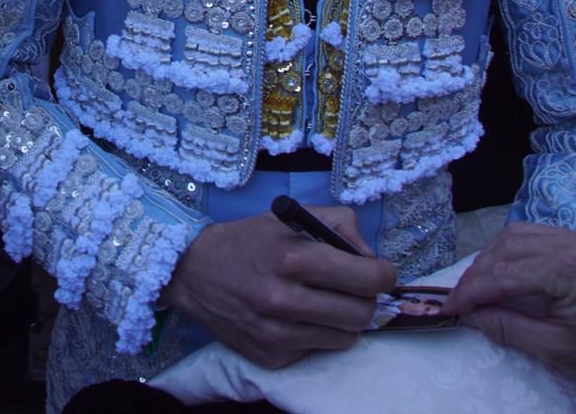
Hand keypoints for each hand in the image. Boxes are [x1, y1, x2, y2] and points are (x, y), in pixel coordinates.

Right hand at [162, 207, 395, 368]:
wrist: (193, 273)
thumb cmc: (248, 241)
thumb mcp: (291, 217)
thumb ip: (339, 226)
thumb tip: (371, 258)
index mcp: (294, 259)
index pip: (367, 279)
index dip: (383, 274)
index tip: (379, 272)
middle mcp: (285, 300)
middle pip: (362, 314)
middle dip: (366, 299)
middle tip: (354, 289)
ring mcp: (277, 334)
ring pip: (346, 338)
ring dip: (343, 320)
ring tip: (323, 302)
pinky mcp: (271, 357)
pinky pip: (318, 350)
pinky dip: (317, 334)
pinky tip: (298, 317)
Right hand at [442, 222, 575, 387]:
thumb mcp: (556, 349)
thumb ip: (508, 327)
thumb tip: (470, 316)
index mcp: (572, 269)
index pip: (506, 273)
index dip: (472, 291)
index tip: (449, 308)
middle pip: (508, 245)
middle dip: (478, 272)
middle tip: (459, 299)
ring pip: (518, 234)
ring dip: (492, 258)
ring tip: (477, 286)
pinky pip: (537, 236)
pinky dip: (512, 252)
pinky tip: (503, 272)